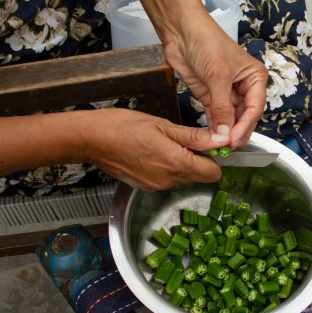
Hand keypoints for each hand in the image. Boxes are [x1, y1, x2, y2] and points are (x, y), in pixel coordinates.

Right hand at [81, 109, 228, 190]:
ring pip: (184, 177)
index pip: (213, 173)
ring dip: (182, 163)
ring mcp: (156, 186)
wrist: (90, 139)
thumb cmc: (123, 126)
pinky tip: (153, 152)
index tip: (206, 144)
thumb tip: (220, 140)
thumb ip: (195, 137)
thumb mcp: (163, 125)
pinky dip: (167, 168)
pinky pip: (168, 179)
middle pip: (200, 176)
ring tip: (164, 143)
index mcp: (176, 163)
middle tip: (183, 140)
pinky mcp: (146, 187)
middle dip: (199, 160)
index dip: (214, 158)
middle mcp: (168, 180)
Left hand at [163, 18, 267, 148]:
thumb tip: (226, 133)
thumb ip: (222, 107)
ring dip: (225, 132)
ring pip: (230, 119)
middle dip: (236, 132)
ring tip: (219, 146)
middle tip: (227, 147)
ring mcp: (227, 93)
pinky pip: (215, 116)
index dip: (245, 126)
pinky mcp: (210, 96)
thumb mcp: (217, 76)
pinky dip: (214, 127)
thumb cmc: (207, 43)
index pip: (254, 108)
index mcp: (255, 78)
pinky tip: (211, 137)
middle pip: (244, 117)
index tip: (235, 140)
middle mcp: (244, 87)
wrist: (181, 31)